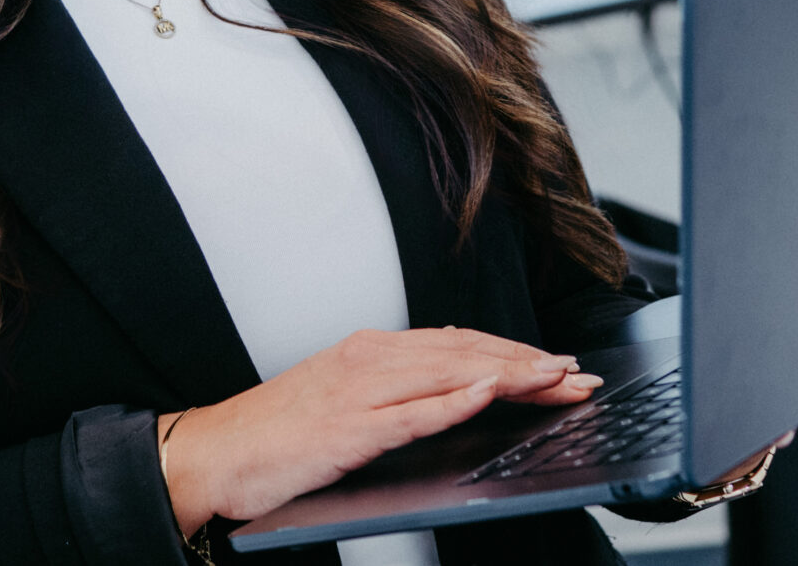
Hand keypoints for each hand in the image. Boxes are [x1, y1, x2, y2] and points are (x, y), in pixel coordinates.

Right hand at [158, 328, 599, 531]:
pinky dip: (455, 399)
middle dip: (529, 364)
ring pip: (451, 374)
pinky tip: (489, 393)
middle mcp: (370, 360)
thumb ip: (397, 386)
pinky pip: (413, 411)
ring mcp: (359, 391)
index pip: (460, 345)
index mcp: (371, 352)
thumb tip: (457, 375)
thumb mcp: (344, 397)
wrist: (216, 453)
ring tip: (556, 380)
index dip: (515, 352)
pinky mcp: (349, 427)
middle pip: (466, 354)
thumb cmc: (277, 434)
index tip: (561, 365)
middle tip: (580, 376)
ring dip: (510, 375)